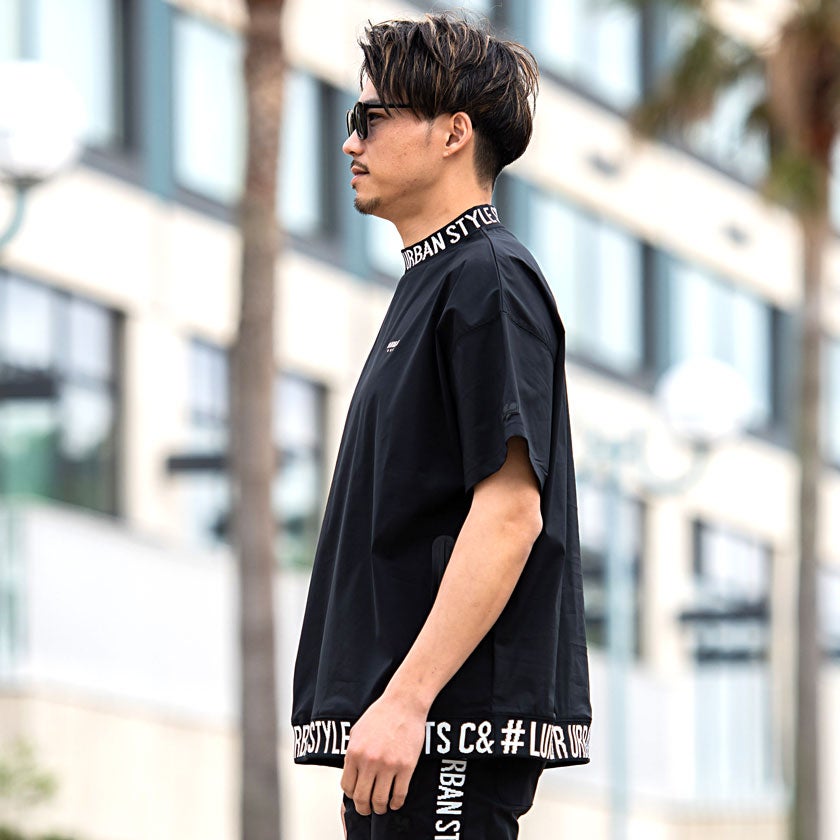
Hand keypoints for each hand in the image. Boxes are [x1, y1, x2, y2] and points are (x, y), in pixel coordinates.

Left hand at [340, 692, 427, 815]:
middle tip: (367, 809)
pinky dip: (396, 803)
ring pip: (380, 800)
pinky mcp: (406, 766)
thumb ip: (352, 753)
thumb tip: (351, 773)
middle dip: (364, 808)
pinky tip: (395, 802)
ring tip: (382, 807)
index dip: (352, 795)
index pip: (347, 786)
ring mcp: (388, 765)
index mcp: (354, 752)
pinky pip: (399, 795)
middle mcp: (369, 761)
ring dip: (380, 808)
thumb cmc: (382, 713)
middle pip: (362, 798)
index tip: (357, 796)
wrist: (404, 703)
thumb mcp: (357, 731)